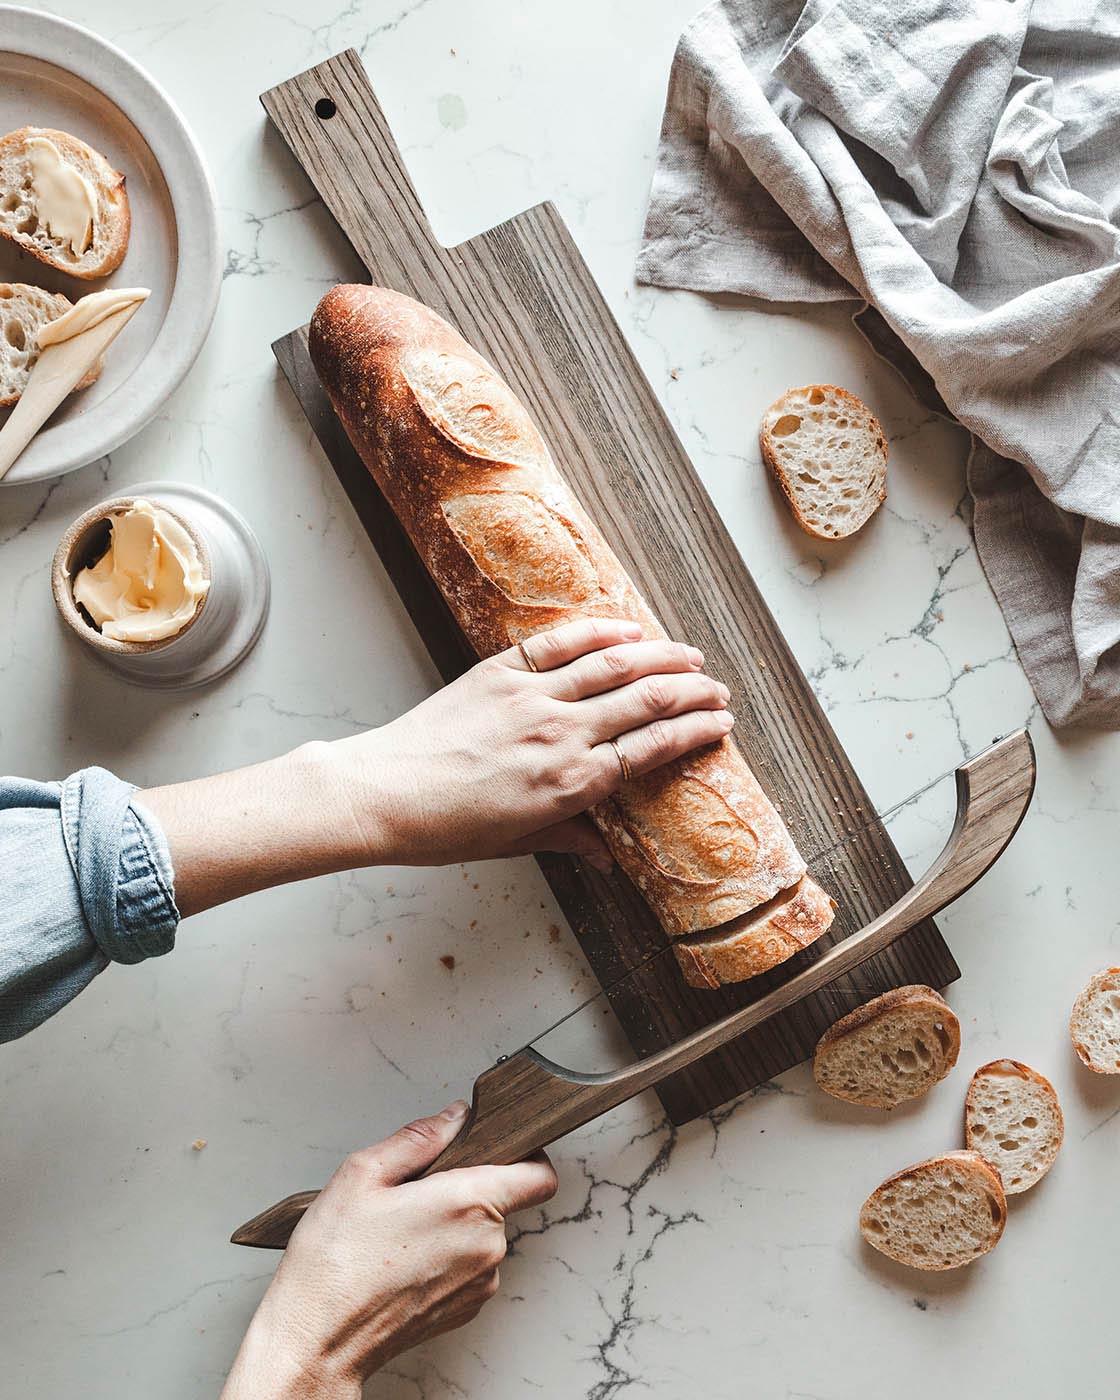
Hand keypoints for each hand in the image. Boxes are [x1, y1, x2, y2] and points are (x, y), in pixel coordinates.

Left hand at [139, 617, 732, 915]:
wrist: (381, 794)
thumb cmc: (443, 828)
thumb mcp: (514, 843)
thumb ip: (569, 839)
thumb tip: (608, 857)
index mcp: (571, 784)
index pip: (653, 750)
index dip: (694, 733)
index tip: (720, 725)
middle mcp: (561, 735)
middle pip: (647, 702)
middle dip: (692, 692)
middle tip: (718, 689)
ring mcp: (532, 697)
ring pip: (615, 665)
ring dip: (660, 656)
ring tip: (689, 654)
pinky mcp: (499, 671)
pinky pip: (560, 644)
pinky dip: (598, 631)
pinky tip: (626, 627)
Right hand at [220, 1102, 556, 1398]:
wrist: (318, 1339)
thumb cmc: (334, 1262)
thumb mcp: (363, 1174)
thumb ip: (418, 1138)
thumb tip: (454, 1117)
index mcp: (469, 1203)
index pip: (539, 1175)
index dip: (527, 1154)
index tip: (501, 1148)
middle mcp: (486, 1245)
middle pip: (504, 1200)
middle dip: (468, 1188)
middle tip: (416, 1192)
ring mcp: (479, 1282)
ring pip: (484, 1233)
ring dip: (456, 1225)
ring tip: (401, 1231)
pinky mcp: (466, 1308)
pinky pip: (471, 1266)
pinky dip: (447, 1256)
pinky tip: (403, 1259)